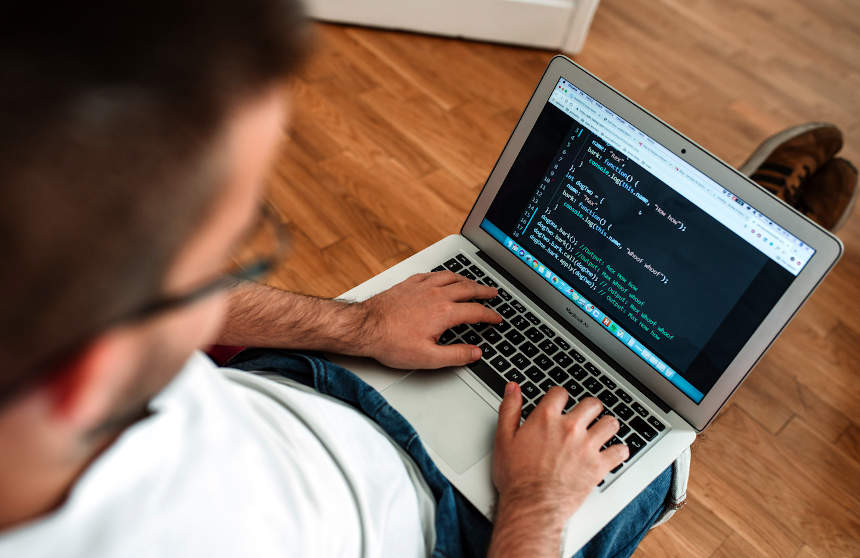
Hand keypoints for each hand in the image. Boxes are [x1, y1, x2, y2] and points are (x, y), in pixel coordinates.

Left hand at [357, 271, 501, 368]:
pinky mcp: (409, 283)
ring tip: (473, 283)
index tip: (497, 318)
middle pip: (468, 289)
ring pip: (451, 277)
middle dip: (484, 291)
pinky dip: (444, 275)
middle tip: (493, 293)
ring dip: (466, 280)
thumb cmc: (391, 342)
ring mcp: (422, 287)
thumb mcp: (428, 358)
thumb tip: (475, 352)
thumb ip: (456, 355)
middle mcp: (436, 295)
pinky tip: (443, 277)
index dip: (490, 316)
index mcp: (444, 313)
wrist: (364, 327)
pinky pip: (433, 274)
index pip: (476, 312)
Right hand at [492, 384, 627, 519]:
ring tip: (600, 431)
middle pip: (592, 404)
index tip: (559, 403)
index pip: (560, 392)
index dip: (559, 396)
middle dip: (589, 408)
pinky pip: (620, 452)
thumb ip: (510, 409)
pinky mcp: (598, 466)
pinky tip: (612, 453)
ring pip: (610, 423)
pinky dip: (618, 451)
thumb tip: (512, 387)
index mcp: (546, 418)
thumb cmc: (516, 477)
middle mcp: (570, 428)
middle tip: (585, 416)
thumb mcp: (504, 438)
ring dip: (606, 426)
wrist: (532, 506)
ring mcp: (587, 446)